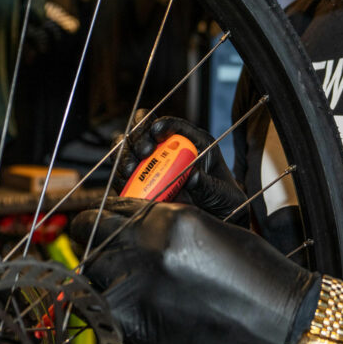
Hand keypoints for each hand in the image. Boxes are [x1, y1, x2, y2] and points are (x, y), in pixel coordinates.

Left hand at [69, 198, 316, 343]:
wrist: (280, 322)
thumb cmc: (255, 277)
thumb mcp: (206, 232)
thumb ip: (163, 228)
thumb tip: (130, 233)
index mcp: (165, 216)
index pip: (109, 208)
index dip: (107, 220)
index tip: (110, 233)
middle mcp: (145, 244)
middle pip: (88, 236)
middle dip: (96, 246)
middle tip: (111, 263)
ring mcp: (136, 283)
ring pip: (89, 276)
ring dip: (100, 283)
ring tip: (125, 295)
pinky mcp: (135, 322)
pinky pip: (101, 315)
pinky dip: (110, 319)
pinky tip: (134, 321)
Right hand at [115, 116, 247, 222]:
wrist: (215, 219)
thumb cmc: (222, 199)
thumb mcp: (220, 192)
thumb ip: (207, 185)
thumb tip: (193, 177)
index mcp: (191, 142)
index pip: (172, 125)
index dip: (162, 124)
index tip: (157, 133)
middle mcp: (167, 149)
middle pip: (142, 131)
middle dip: (138, 137)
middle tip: (144, 153)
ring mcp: (151, 165)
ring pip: (127, 148)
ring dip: (125, 155)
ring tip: (131, 170)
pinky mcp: (140, 183)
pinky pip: (122, 175)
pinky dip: (120, 176)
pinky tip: (126, 182)